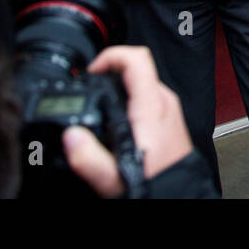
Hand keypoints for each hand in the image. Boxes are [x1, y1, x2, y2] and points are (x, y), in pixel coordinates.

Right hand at [62, 46, 193, 196]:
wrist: (178, 193)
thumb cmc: (154, 183)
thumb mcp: (113, 177)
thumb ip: (88, 157)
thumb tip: (70, 136)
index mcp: (152, 108)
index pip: (137, 59)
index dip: (111, 55)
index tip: (92, 70)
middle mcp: (164, 102)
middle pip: (137, 68)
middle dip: (109, 72)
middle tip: (90, 88)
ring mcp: (169, 108)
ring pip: (142, 82)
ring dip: (119, 86)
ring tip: (99, 103)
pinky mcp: (169, 117)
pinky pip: (147, 96)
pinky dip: (129, 98)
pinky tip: (116, 118)